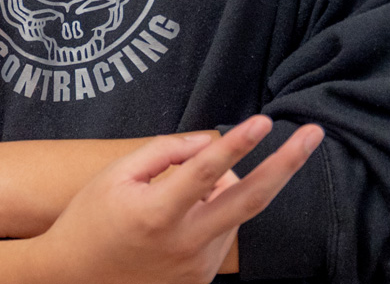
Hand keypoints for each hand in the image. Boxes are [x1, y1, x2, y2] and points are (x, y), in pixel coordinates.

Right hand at [32, 116, 323, 283]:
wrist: (74, 279)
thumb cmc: (90, 220)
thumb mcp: (115, 176)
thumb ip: (164, 153)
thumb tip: (209, 143)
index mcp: (156, 214)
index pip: (206, 172)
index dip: (237, 143)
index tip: (264, 121)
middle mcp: (184, 244)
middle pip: (250, 201)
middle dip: (287, 165)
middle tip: (315, 134)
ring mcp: (197, 267)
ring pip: (231, 214)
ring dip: (222, 191)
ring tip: (175, 194)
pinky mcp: (202, 280)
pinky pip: (221, 235)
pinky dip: (211, 216)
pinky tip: (174, 222)